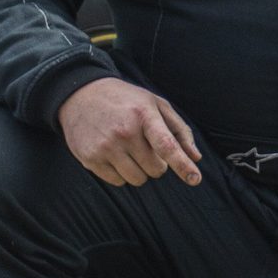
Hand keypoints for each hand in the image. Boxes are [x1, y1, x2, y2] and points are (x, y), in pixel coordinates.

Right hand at [56, 78, 202, 186]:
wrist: (82, 95)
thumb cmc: (127, 101)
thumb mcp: (156, 104)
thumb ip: (179, 130)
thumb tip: (196, 157)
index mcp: (144, 115)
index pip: (167, 145)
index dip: (183, 165)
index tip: (195, 180)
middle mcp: (124, 132)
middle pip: (155, 169)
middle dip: (158, 164)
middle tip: (149, 149)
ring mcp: (105, 147)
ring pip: (137, 179)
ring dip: (141, 171)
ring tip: (132, 151)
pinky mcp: (90, 159)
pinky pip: (117, 182)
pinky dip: (122, 174)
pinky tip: (116, 155)